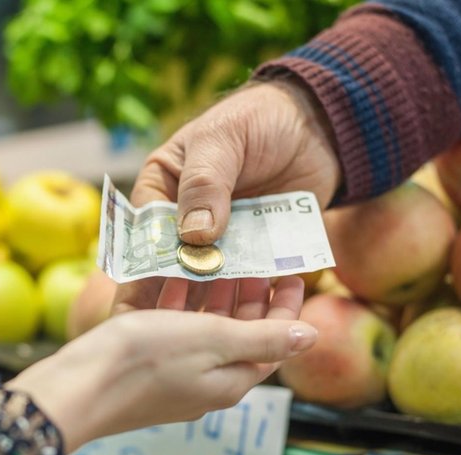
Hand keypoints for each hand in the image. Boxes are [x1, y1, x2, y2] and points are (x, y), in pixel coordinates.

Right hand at [7, 276, 315, 452]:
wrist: (77, 388)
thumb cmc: (147, 363)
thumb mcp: (213, 342)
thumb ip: (261, 337)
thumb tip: (309, 337)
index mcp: (228, 379)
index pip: (271, 341)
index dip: (284, 306)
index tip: (289, 271)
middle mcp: (203, 377)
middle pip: (236, 330)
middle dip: (245, 290)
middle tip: (252, 251)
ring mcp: (171, 368)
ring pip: (200, 322)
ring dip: (209, 288)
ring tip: (215, 251)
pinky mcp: (142, 356)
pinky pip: (168, 321)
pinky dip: (175, 296)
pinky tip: (172, 269)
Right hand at [115, 79, 339, 312]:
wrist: (316, 122)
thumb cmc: (256, 119)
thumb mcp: (222, 142)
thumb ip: (205, 184)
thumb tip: (194, 236)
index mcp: (161, 190)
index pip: (144, 236)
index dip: (144, 271)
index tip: (144, 305)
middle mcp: (185, 220)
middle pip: (174, 266)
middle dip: (180, 295)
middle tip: (185, 329)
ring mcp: (221, 238)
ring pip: (212, 278)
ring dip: (218, 299)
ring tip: (222, 326)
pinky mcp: (254, 248)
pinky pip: (249, 276)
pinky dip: (252, 292)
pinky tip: (258, 313)